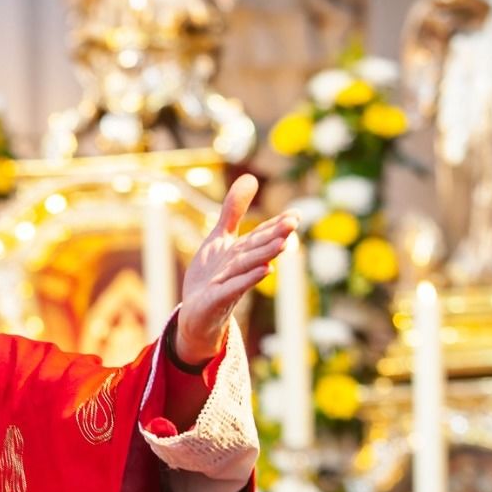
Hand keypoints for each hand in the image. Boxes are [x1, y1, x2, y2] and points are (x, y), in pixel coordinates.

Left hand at [174, 174, 297, 363]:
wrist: (195, 314)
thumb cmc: (212, 276)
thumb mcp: (219, 238)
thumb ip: (234, 211)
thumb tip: (251, 177)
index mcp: (242, 253)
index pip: (261, 236)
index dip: (276, 226)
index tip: (295, 215)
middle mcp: (240, 268)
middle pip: (259, 249)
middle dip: (275, 236)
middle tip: (294, 223)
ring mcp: (230, 284)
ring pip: (249, 266)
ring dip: (266, 255)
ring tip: (282, 243)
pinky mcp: (218, 299)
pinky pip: (234, 288)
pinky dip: (248, 279)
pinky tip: (265, 270)